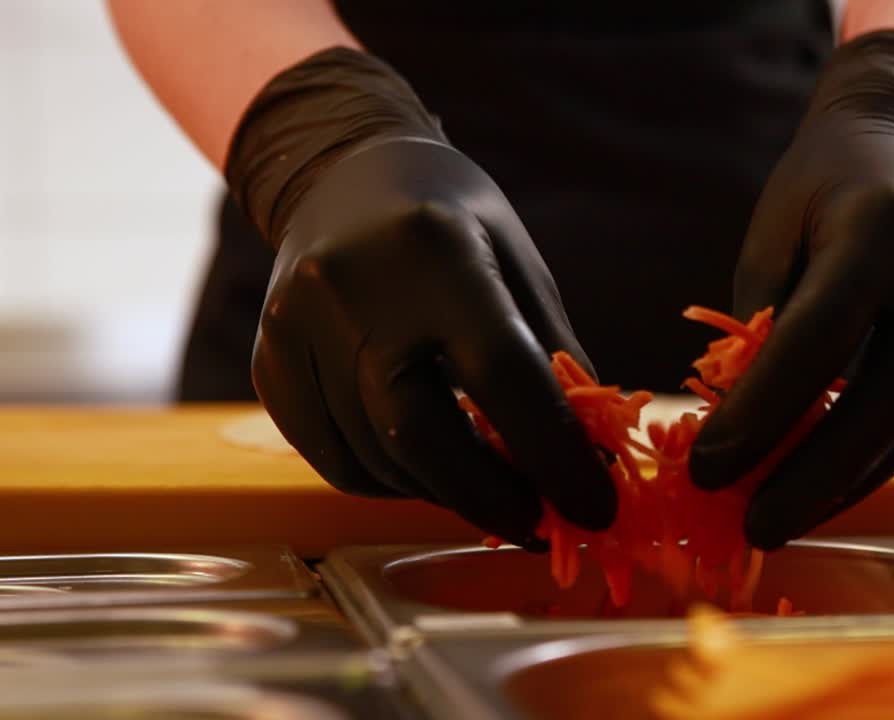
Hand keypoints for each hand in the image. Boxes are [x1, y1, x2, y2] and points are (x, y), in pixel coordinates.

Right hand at [227, 49, 614, 547]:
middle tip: (535, 521)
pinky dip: (390, 481)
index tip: (594, 506)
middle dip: (488, 496)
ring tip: (488, 488)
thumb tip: (590, 461)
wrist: (341, 170)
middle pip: (418, 432)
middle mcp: (351, 288)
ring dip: (443, 491)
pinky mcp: (268, 360)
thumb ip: (553, 359)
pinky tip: (427, 469)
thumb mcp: (518, 264)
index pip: (501, 372)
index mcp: (437, 251)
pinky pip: (333, 458)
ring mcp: (295, 326)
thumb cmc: (453, 220)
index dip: (553, 452)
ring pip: (374, 458)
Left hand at [690, 31, 893, 549]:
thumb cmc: (824, 187)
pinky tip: (837, 480)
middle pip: (891, 398)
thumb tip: (746, 433)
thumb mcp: (773, 233)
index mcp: (886, 225)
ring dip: (851, 478)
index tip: (709, 470)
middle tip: (757, 527)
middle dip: (817, 476)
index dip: (763, 412)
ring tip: (786, 513)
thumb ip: (763, 326)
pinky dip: (887, 451)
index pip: (821, 338)